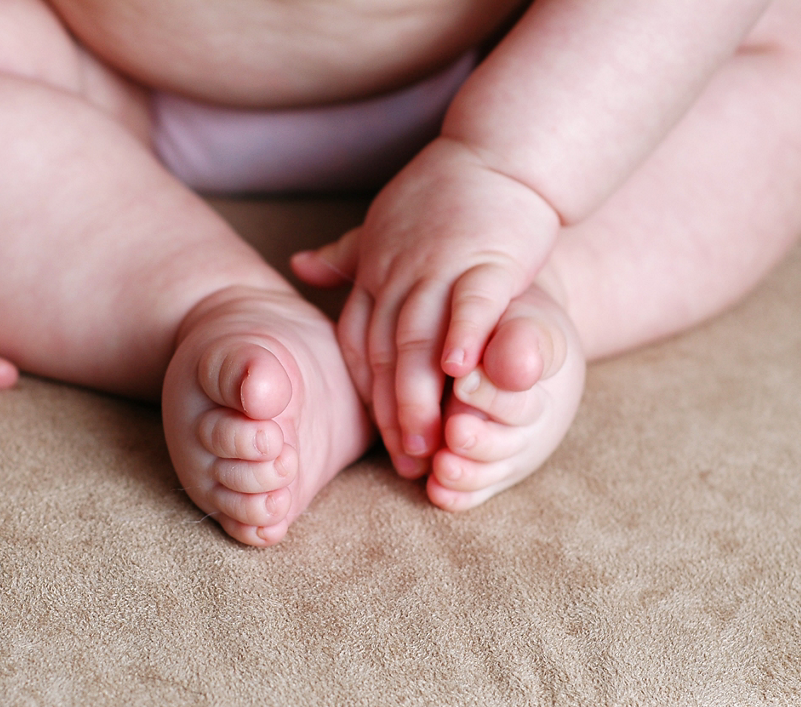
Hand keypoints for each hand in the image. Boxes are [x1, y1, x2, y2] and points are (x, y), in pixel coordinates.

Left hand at [293, 137, 559, 477]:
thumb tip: (300, 265)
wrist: (501, 153)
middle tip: (403, 460)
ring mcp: (439, 264)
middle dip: (391, 412)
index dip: (368, 394)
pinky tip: (460, 373)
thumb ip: (345, 254)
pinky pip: (468, 302)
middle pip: (385, 352)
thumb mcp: (383, 224)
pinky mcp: (485, 256)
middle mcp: (399, 272)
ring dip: (419, 394)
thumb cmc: (447, 193)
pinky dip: (462, 337)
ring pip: (418, 337)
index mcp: (376, 271)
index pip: (360, 344)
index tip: (378, 439)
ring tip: (426, 440)